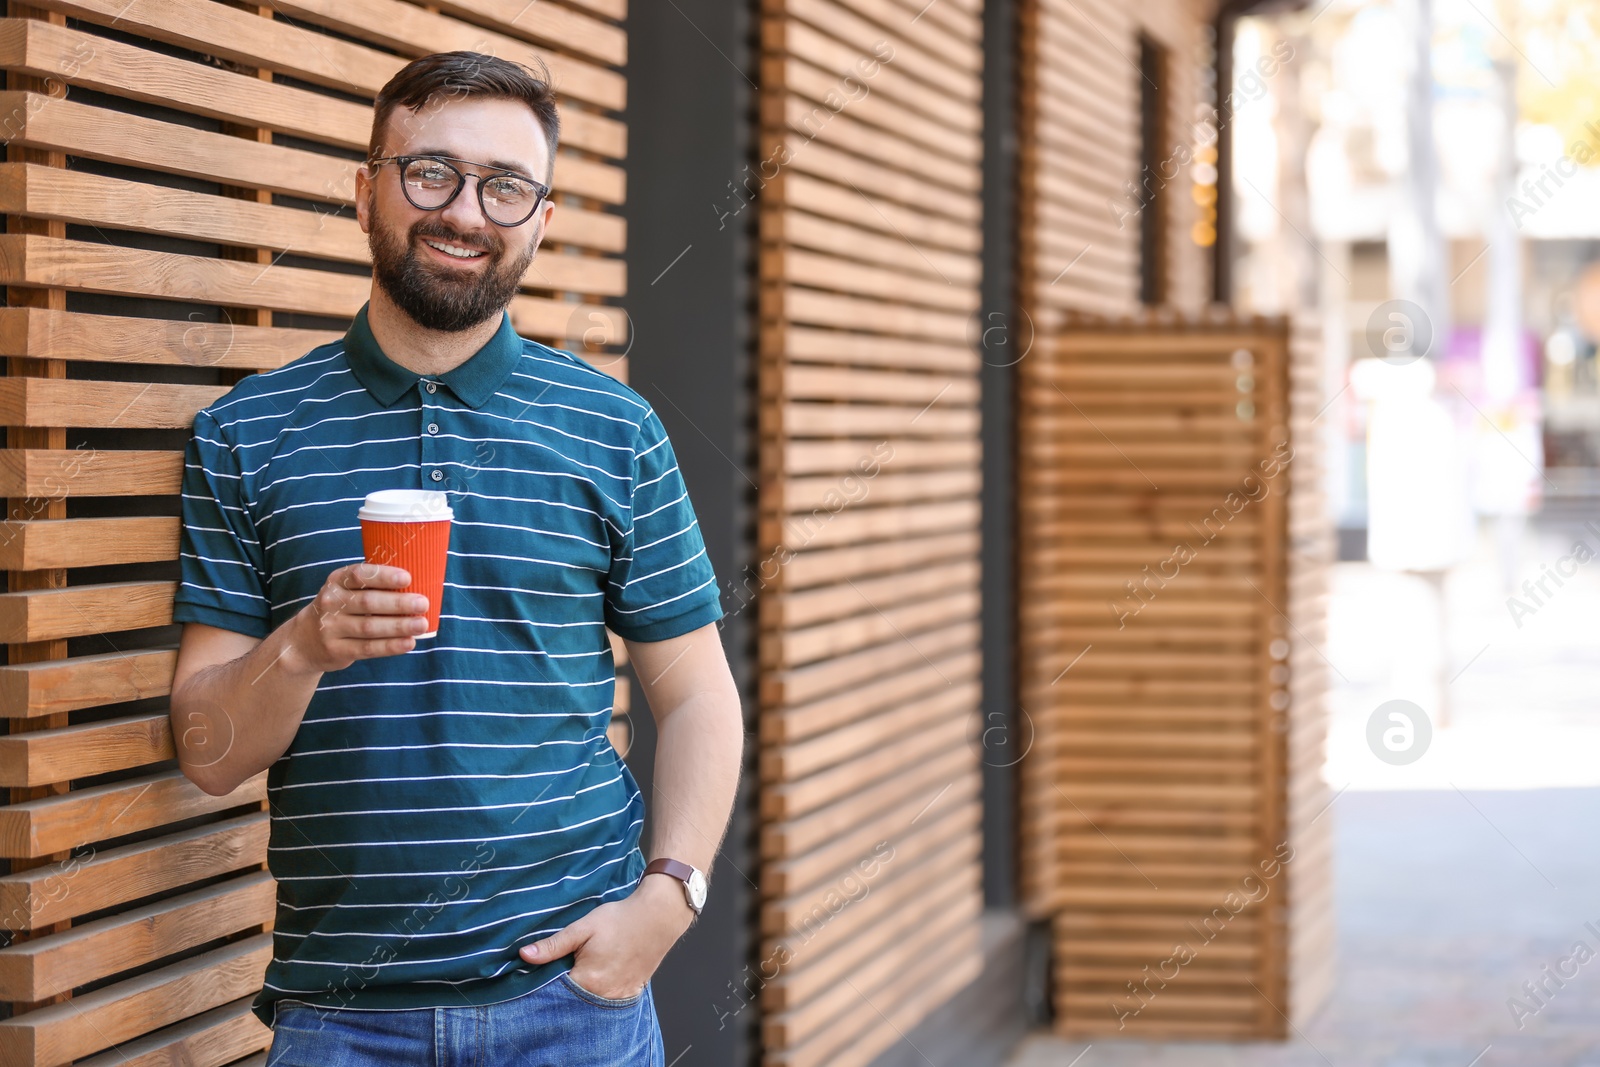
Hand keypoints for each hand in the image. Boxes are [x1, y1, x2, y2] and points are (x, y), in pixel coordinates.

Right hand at [286, 562, 430, 673]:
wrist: (304, 640)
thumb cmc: (339, 609)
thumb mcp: (345, 590)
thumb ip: (372, 586)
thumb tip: (417, 583)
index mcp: (336, 581)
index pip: (359, 575)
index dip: (383, 576)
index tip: (407, 578)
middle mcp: (331, 602)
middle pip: (368, 602)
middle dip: (398, 603)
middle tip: (423, 603)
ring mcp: (331, 628)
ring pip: (369, 627)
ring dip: (399, 626)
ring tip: (422, 624)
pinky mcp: (336, 650)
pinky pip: (367, 648)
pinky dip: (390, 646)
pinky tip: (409, 642)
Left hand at [518, 874, 694, 1000]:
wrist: (658, 916)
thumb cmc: (620, 919)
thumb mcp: (583, 927)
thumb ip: (554, 945)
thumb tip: (524, 955)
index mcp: (587, 980)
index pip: (555, 995)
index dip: (546, 986)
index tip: (542, 976)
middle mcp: (604, 994)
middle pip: (573, 1003)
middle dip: (563, 994)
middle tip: (564, 971)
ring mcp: (619, 996)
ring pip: (591, 1005)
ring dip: (582, 995)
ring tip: (582, 974)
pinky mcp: (631, 993)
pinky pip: (609, 1003)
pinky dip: (600, 996)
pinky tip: (598, 981)